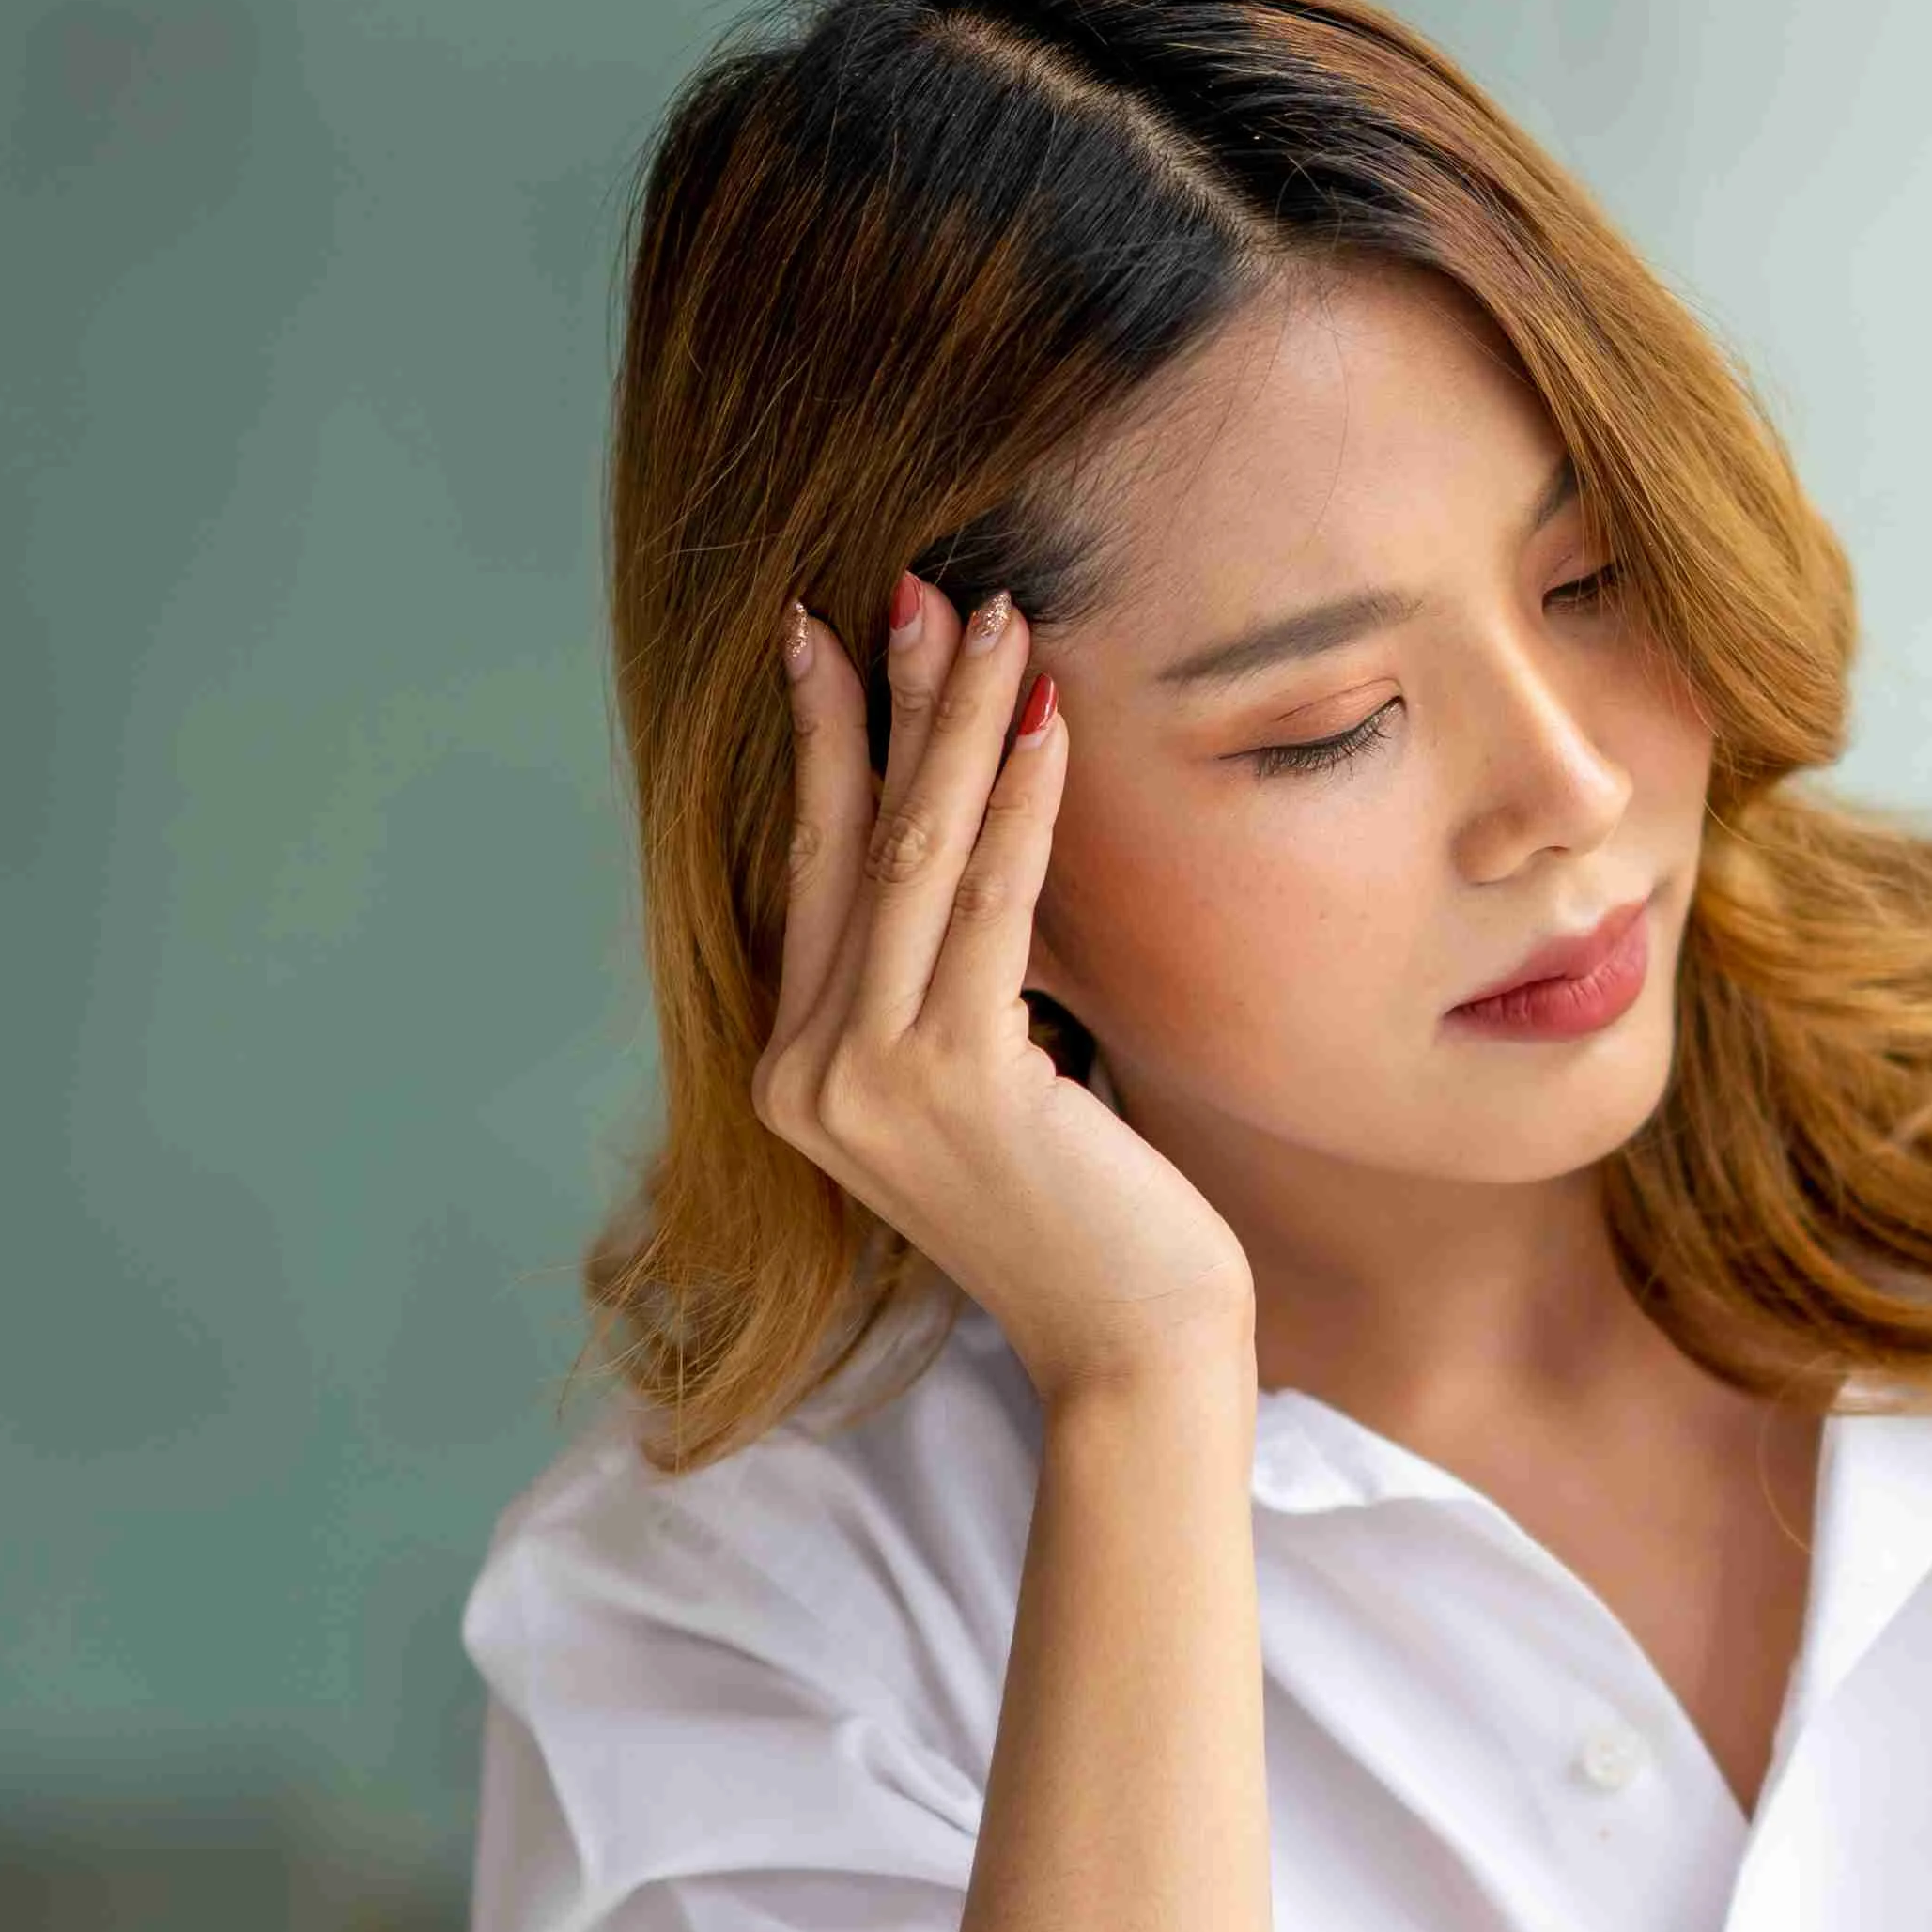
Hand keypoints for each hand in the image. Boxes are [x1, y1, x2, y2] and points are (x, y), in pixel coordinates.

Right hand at [757, 576, 1251, 1407]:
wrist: (1132, 1346)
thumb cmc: (1086, 1218)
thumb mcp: (992, 1088)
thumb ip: (950, 991)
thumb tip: (966, 850)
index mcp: (798, 1073)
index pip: (815, 873)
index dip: (830, 746)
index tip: (831, 636)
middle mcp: (808, 1075)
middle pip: (852, 845)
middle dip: (885, 702)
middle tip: (917, 585)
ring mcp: (867, 1082)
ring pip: (913, 860)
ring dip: (956, 726)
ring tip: (994, 618)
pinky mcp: (954, 1083)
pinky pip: (990, 910)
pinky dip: (1017, 808)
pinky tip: (1043, 725)